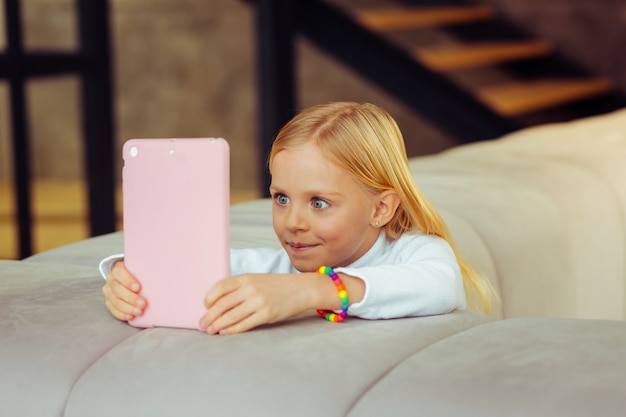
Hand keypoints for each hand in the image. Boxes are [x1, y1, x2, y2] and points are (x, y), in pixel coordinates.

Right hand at [102, 261, 146, 320]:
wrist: (128, 279)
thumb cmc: (139, 274)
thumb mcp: (142, 268)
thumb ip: (148, 269)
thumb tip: (165, 272)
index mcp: (118, 269)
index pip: (119, 272)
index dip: (128, 281)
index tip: (138, 288)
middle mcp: (111, 280)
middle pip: (117, 289)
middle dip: (131, 298)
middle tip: (143, 303)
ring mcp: (109, 292)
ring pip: (115, 301)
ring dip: (128, 308)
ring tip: (139, 312)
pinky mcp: (109, 302)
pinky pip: (113, 310)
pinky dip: (122, 314)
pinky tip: (131, 316)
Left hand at [199, 273, 314, 334]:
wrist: (302, 289)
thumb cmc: (278, 286)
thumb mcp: (258, 280)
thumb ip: (240, 287)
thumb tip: (219, 303)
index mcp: (247, 278)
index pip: (220, 287)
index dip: (209, 298)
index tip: (204, 306)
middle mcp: (251, 289)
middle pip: (222, 304)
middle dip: (209, 316)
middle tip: (201, 324)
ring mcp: (259, 302)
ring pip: (231, 316)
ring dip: (217, 325)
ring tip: (210, 331)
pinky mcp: (267, 314)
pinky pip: (245, 324)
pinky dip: (232, 330)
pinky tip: (224, 332)